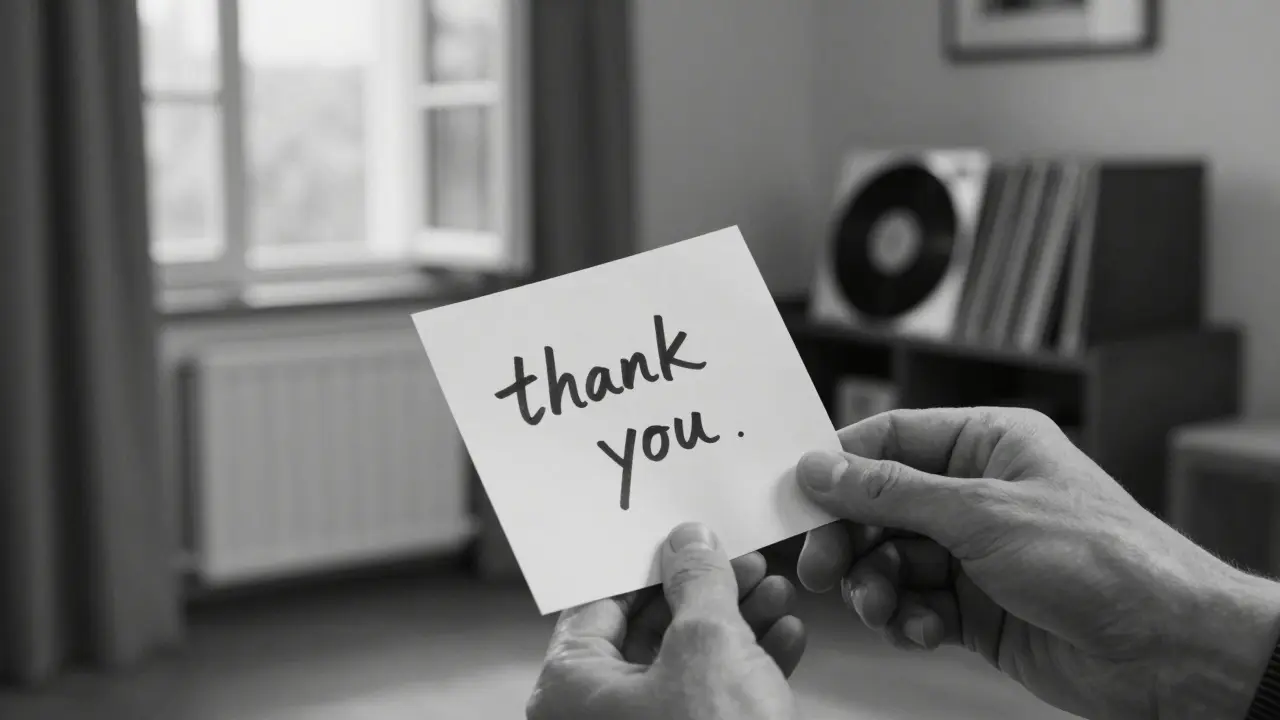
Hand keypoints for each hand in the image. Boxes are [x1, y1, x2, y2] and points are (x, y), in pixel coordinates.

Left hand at [527, 523, 802, 719]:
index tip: (687, 536)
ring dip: (737, 625)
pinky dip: (748, 669)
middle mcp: (593, 719)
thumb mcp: (710, 645)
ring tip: (775, 591)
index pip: (598, 601)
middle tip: (743, 558)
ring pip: (685, 667)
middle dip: (705, 592)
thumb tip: (689, 542)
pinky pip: (708, 703)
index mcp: (569, 689)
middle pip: (647, 631)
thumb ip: (698, 581)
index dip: (649, 561)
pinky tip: (787, 637)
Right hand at [795, 407, 1279, 719]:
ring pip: (893, 560)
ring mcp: (979, 554)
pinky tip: (921, 630)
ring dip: (877, 585)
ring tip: (882, 605)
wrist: (1165, 650)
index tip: (800, 496)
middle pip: (883, 506)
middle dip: (851, 538)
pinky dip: (908, 619)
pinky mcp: (980, 608)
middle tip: (823, 566)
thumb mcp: (980, 512)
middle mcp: (981, 494)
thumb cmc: (1104, 559)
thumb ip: (891, 492)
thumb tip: (825, 469)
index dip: (842, 466)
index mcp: (990, 444)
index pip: (893, 439)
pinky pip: (917, 604)